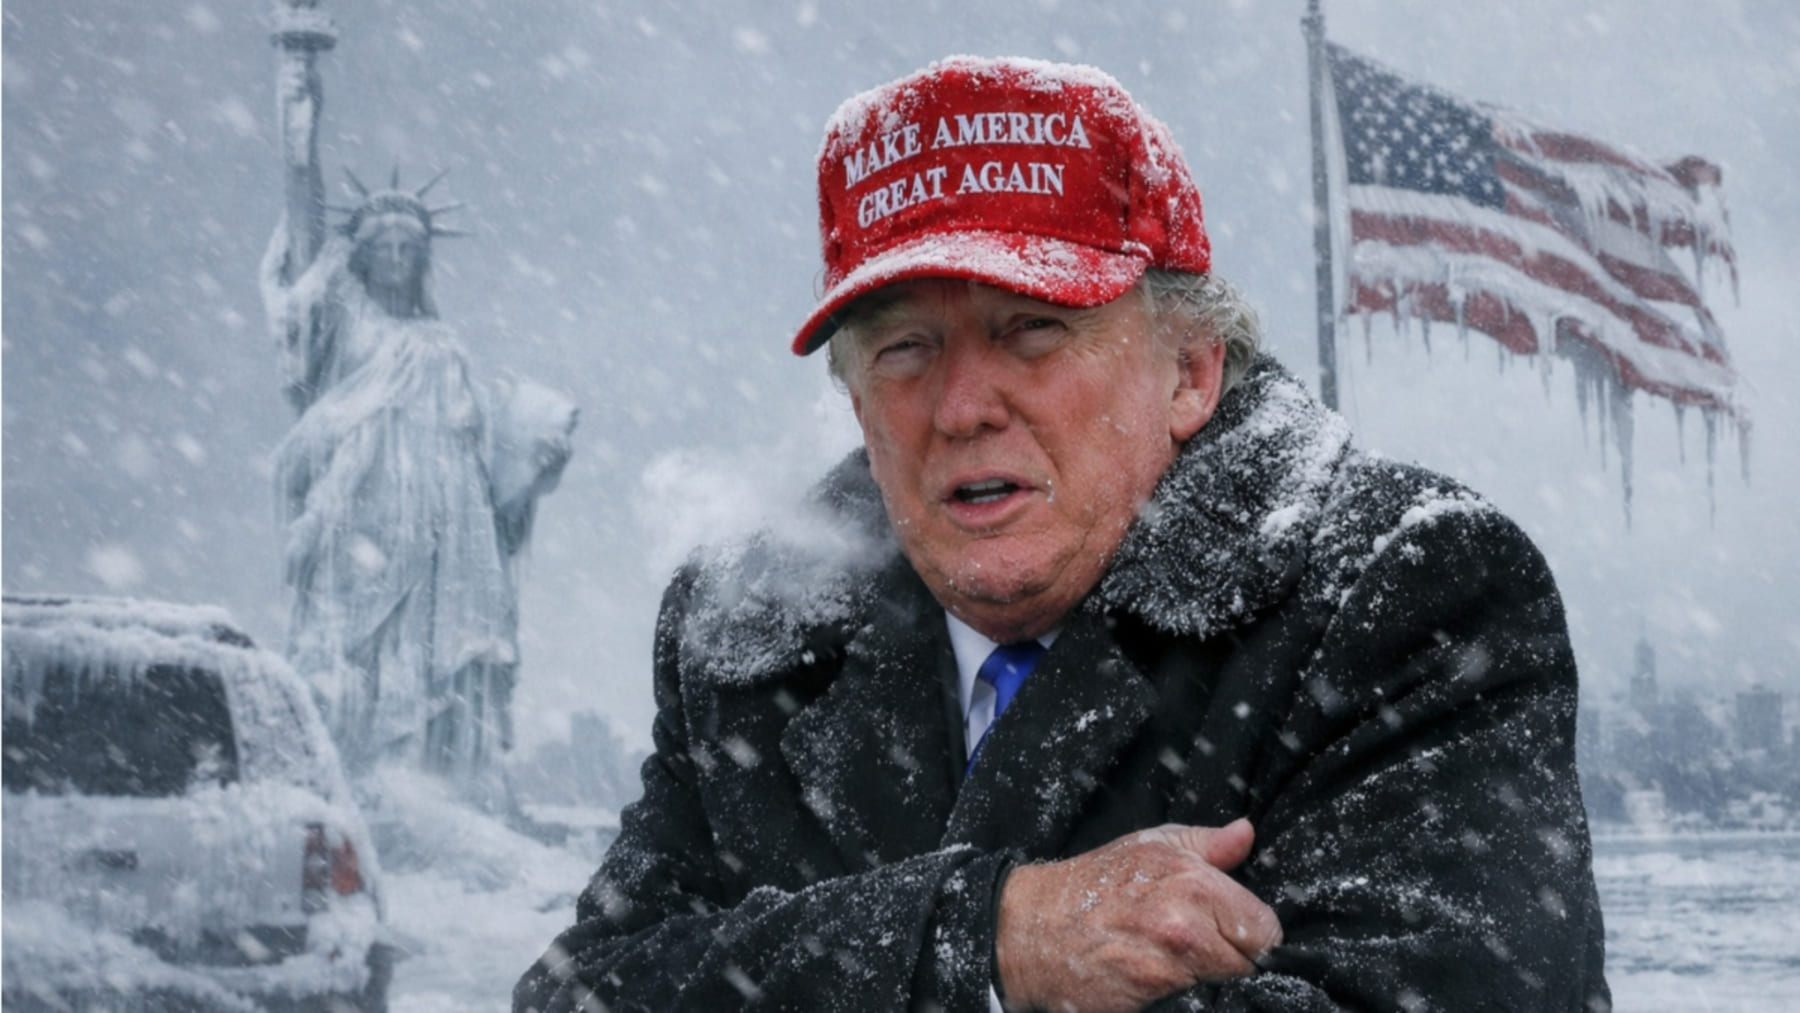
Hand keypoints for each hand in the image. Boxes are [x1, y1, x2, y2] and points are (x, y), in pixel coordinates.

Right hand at [994, 819, 1281, 1012]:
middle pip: (1249, 962)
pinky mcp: (1150, 1000)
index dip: (1252, 931)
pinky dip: (1180, 995)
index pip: (1265, 929)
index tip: (1231, 929)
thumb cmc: (1094, 885)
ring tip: (1171, 959)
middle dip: (1232, 956)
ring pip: (1223, 986)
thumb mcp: (1151, 846)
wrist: (1032, 928)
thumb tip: (1247, 834)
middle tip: (1198, 945)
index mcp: (1194, 884)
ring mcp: (1167, 970)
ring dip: (1205, 977)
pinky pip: (1191, 1003)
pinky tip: (1157, 979)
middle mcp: (1185, 927)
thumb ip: (1207, 844)